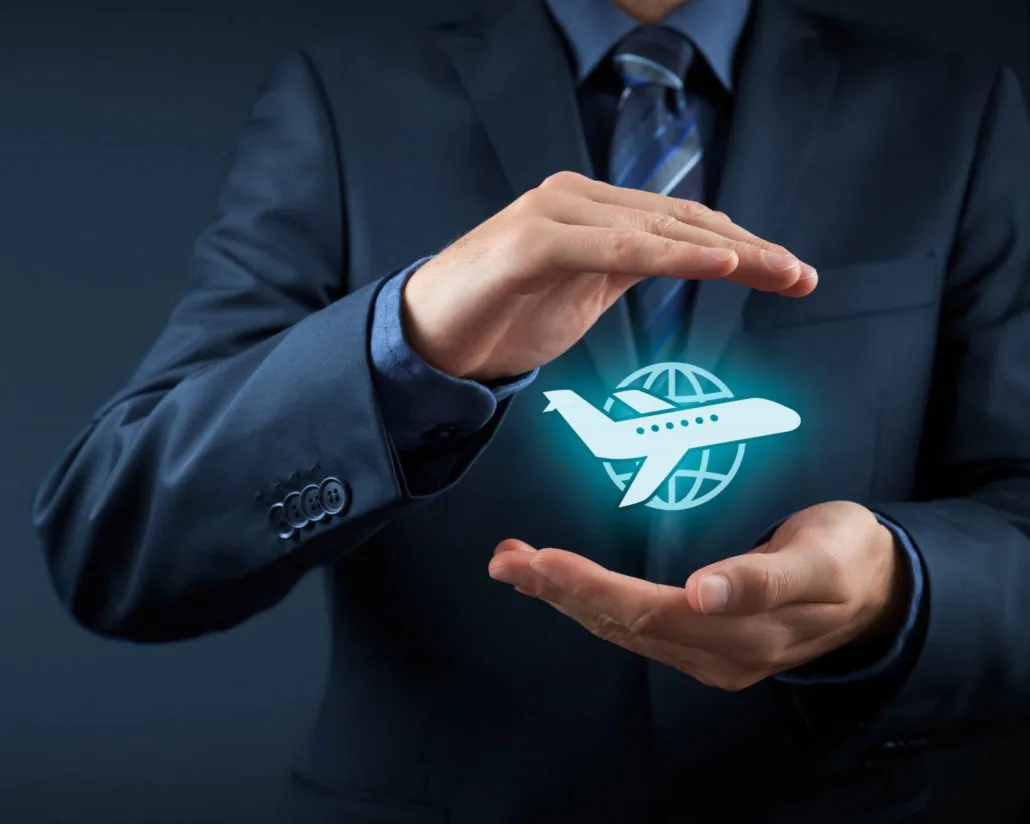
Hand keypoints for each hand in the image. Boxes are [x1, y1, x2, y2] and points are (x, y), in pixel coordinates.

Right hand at [403, 171, 817, 381]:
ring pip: (655, 228)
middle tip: (801, 276)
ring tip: (777, 270)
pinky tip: (716, 262)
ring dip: (724, 249)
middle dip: (748, 249)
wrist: (430, 340)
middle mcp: (577, 199)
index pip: (680, 222)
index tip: (789, 274)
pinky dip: (669, 254)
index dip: (740, 245)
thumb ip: (627, 268)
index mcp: (592, 210)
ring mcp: (555, 213)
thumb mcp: (583, 292)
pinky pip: (615, 246)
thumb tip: (683, 260)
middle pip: (680, 219)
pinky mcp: (534, 240)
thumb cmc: (503, 316)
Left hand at [487, 502, 909, 690]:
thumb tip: (706, 590)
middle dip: (558, 592)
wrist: (879, 592)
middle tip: (505, 559)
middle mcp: (717, 654)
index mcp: (743, 632)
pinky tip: (564, 587)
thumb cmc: (849, 557)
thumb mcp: (821, 557)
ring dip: (565, 600)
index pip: (647, 612)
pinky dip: (592, 604)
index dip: (589, 588)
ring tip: (516, 566)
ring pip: (622, 630)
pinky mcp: (705, 646)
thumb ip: (766, 576)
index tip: (539, 561)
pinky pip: (636, 630)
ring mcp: (709, 655)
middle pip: (621, 625)